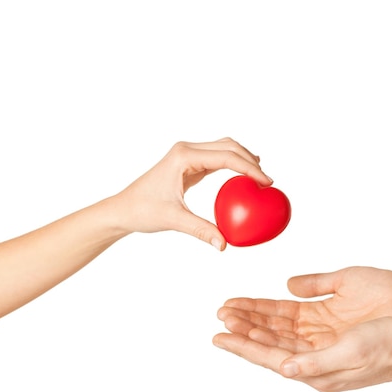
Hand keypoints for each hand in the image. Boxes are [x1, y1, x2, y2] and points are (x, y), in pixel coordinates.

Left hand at [113, 137, 271, 248]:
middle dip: (250, 160)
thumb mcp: (174, 220)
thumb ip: (201, 230)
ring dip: (244, 159)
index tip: (266, 182)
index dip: (249, 168)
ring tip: (261, 177)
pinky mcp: (189, 163)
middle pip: (228, 146)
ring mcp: (187, 154)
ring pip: (224, 148)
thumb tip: (224, 245)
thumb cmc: (143, 211)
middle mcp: (186, 150)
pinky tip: (246, 176)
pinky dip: (234, 165)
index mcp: (183, 156)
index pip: (225, 156)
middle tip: (268, 181)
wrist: (123, 208)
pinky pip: (217, 159)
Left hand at [214, 266, 391, 389]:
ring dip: (256, 323)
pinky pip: (293, 327)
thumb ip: (316, 363)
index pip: (269, 356)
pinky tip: (263, 315)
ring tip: (233, 313)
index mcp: (316, 371)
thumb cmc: (386, 348)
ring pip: (278, 334)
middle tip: (221, 316)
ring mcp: (318, 349)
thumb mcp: (350, 354)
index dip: (243, 346)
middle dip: (244, 330)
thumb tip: (285, 368)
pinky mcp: (326, 337)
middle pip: (269, 344)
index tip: (218, 337)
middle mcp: (312, 362)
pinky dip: (275, 319)